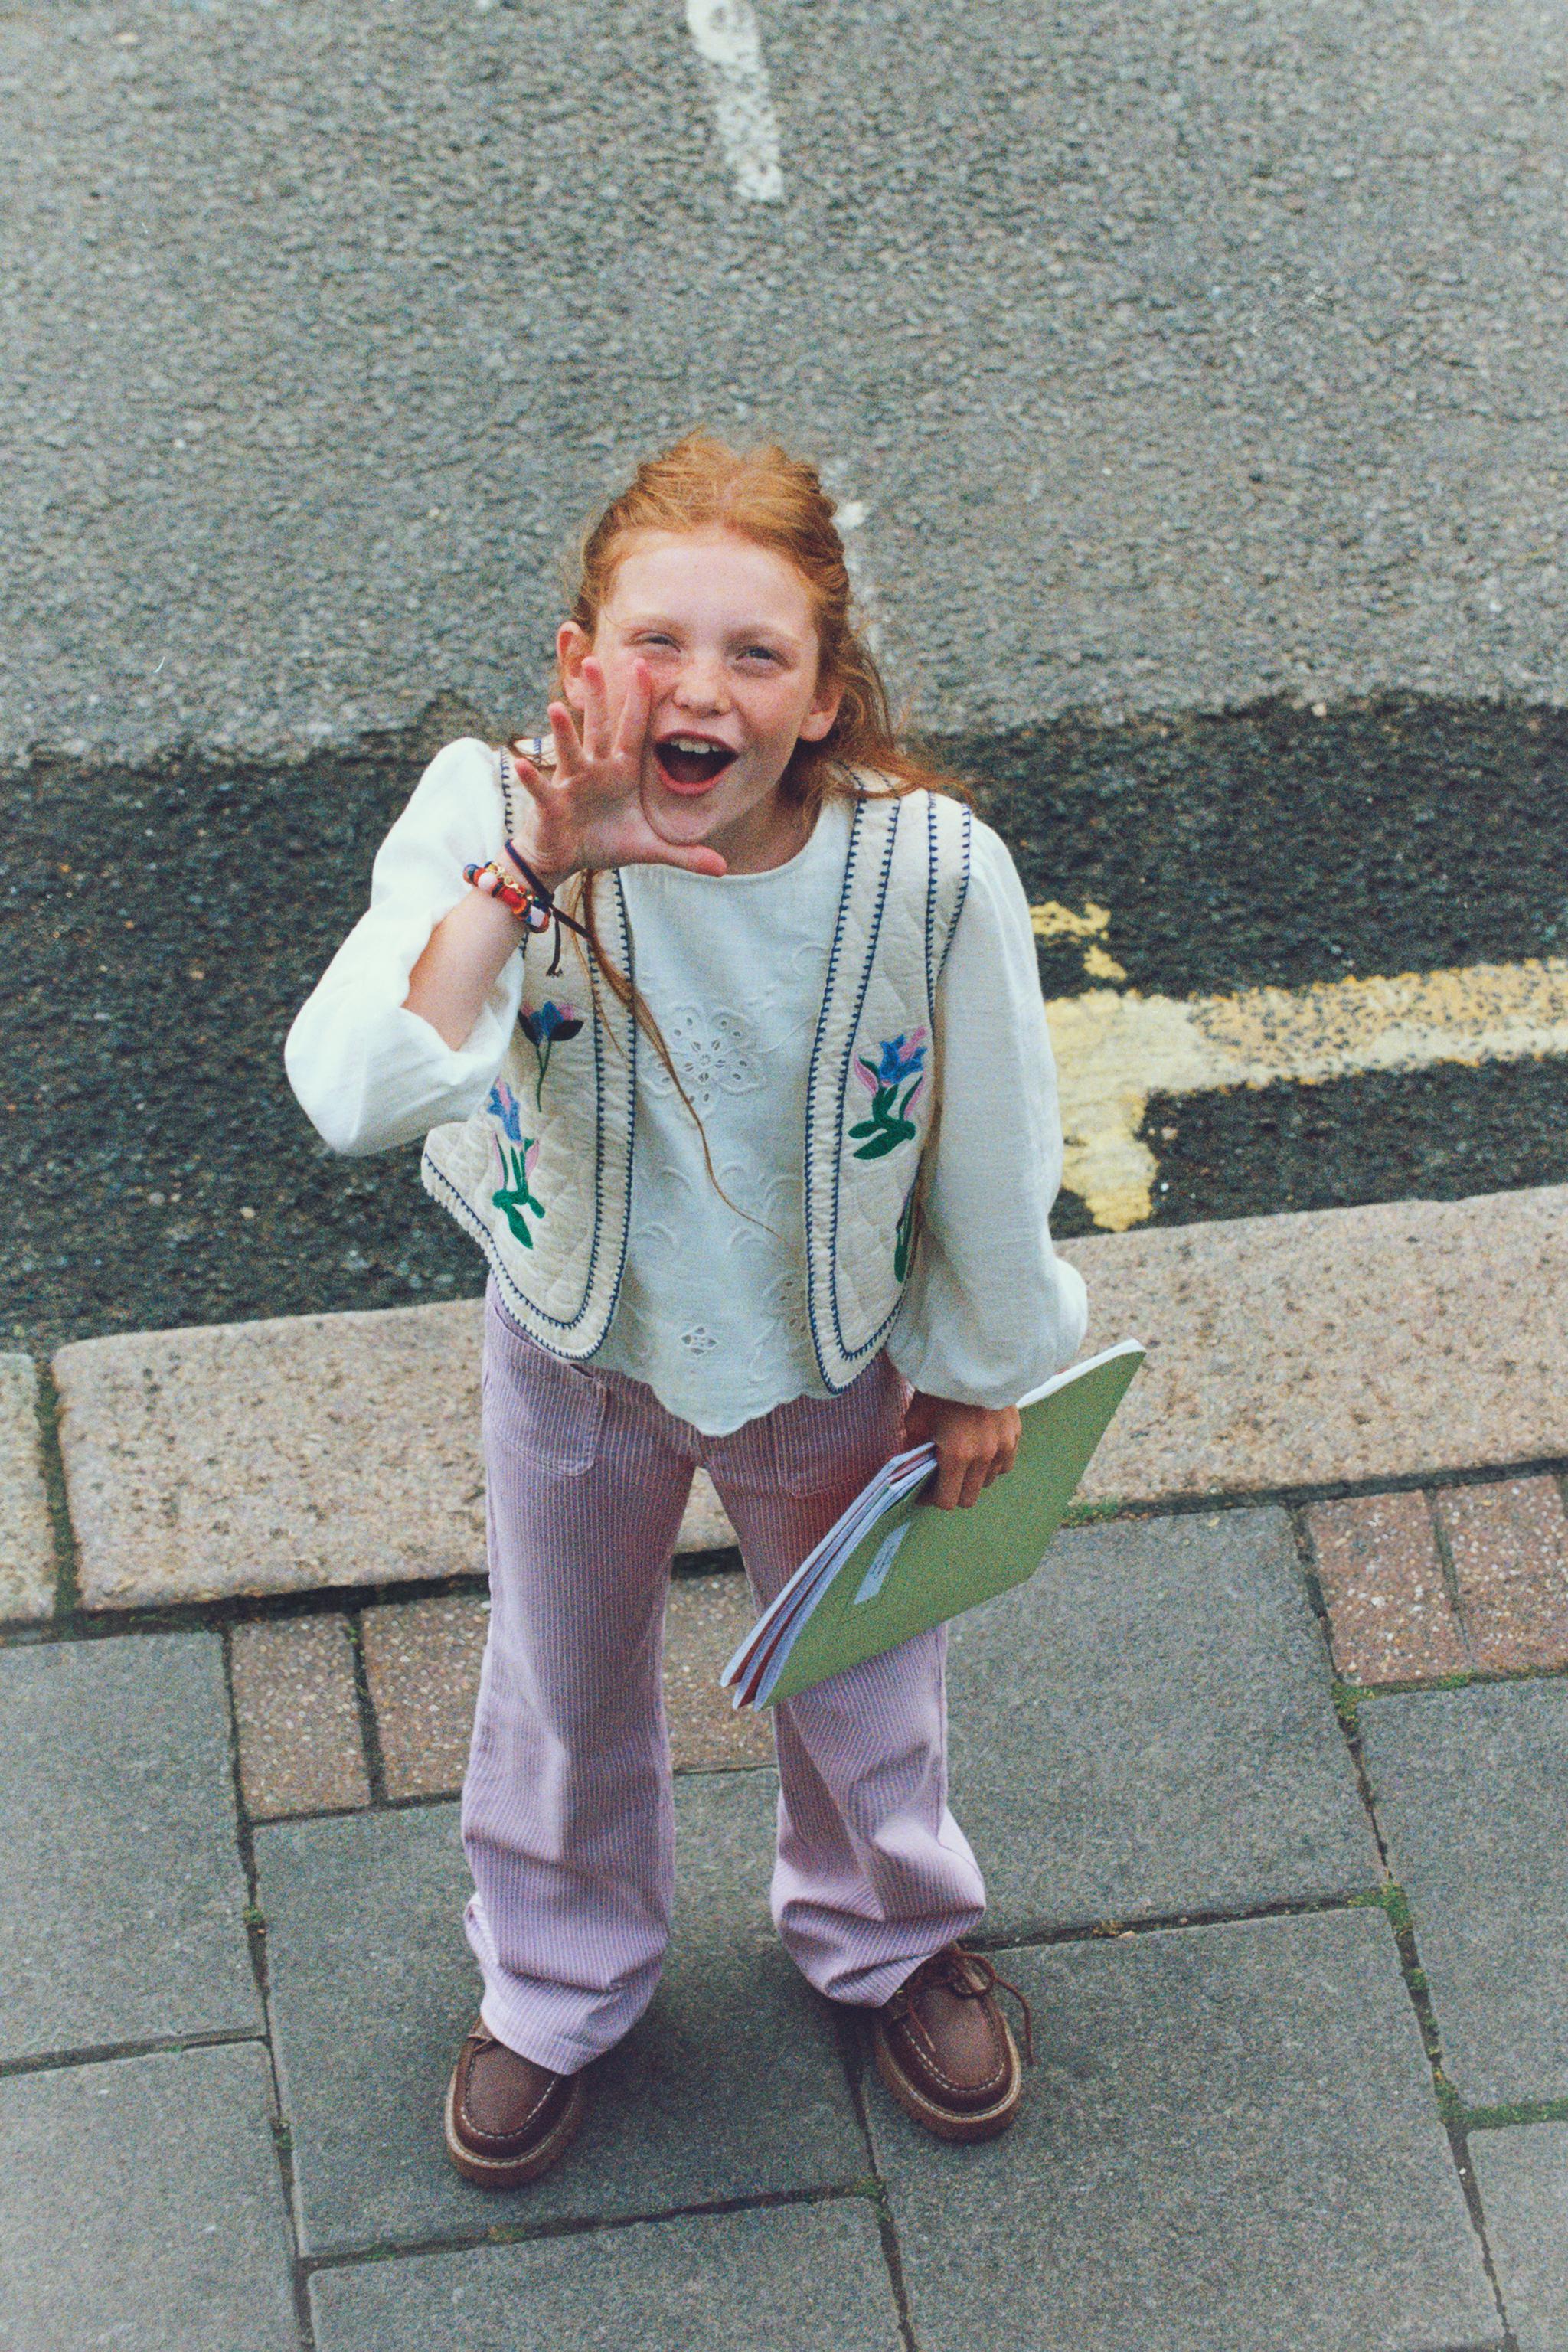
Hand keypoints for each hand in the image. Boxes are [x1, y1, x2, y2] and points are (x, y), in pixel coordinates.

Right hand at [507, 656, 727, 886]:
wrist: (566, 858)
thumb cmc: (605, 842)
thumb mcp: (650, 848)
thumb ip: (685, 854)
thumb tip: (723, 867)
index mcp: (620, 770)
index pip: (632, 729)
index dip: (639, 700)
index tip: (644, 665)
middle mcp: (595, 769)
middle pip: (597, 727)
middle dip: (597, 696)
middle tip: (594, 661)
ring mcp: (571, 784)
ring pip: (568, 752)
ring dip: (563, 732)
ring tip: (556, 707)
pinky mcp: (551, 805)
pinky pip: (541, 789)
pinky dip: (530, 778)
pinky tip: (519, 764)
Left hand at [904, 1391, 1020, 1510]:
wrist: (969, 1359)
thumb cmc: (937, 1389)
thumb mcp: (915, 1420)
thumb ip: (912, 1451)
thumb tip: (908, 1472)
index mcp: (957, 1454)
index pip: (947, 1500)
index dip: (932, 1499)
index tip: (923, 1492)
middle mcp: (984, 1456)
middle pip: (969, 1498)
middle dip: (951, 1492)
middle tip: (939, 1480)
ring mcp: (1003, 1447)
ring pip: (988, 1482)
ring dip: (972, 1479)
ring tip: (960, 1462)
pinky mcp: (1015, 1436)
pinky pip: (1004, 1465)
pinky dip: (991, 1465)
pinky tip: (979, 1451)